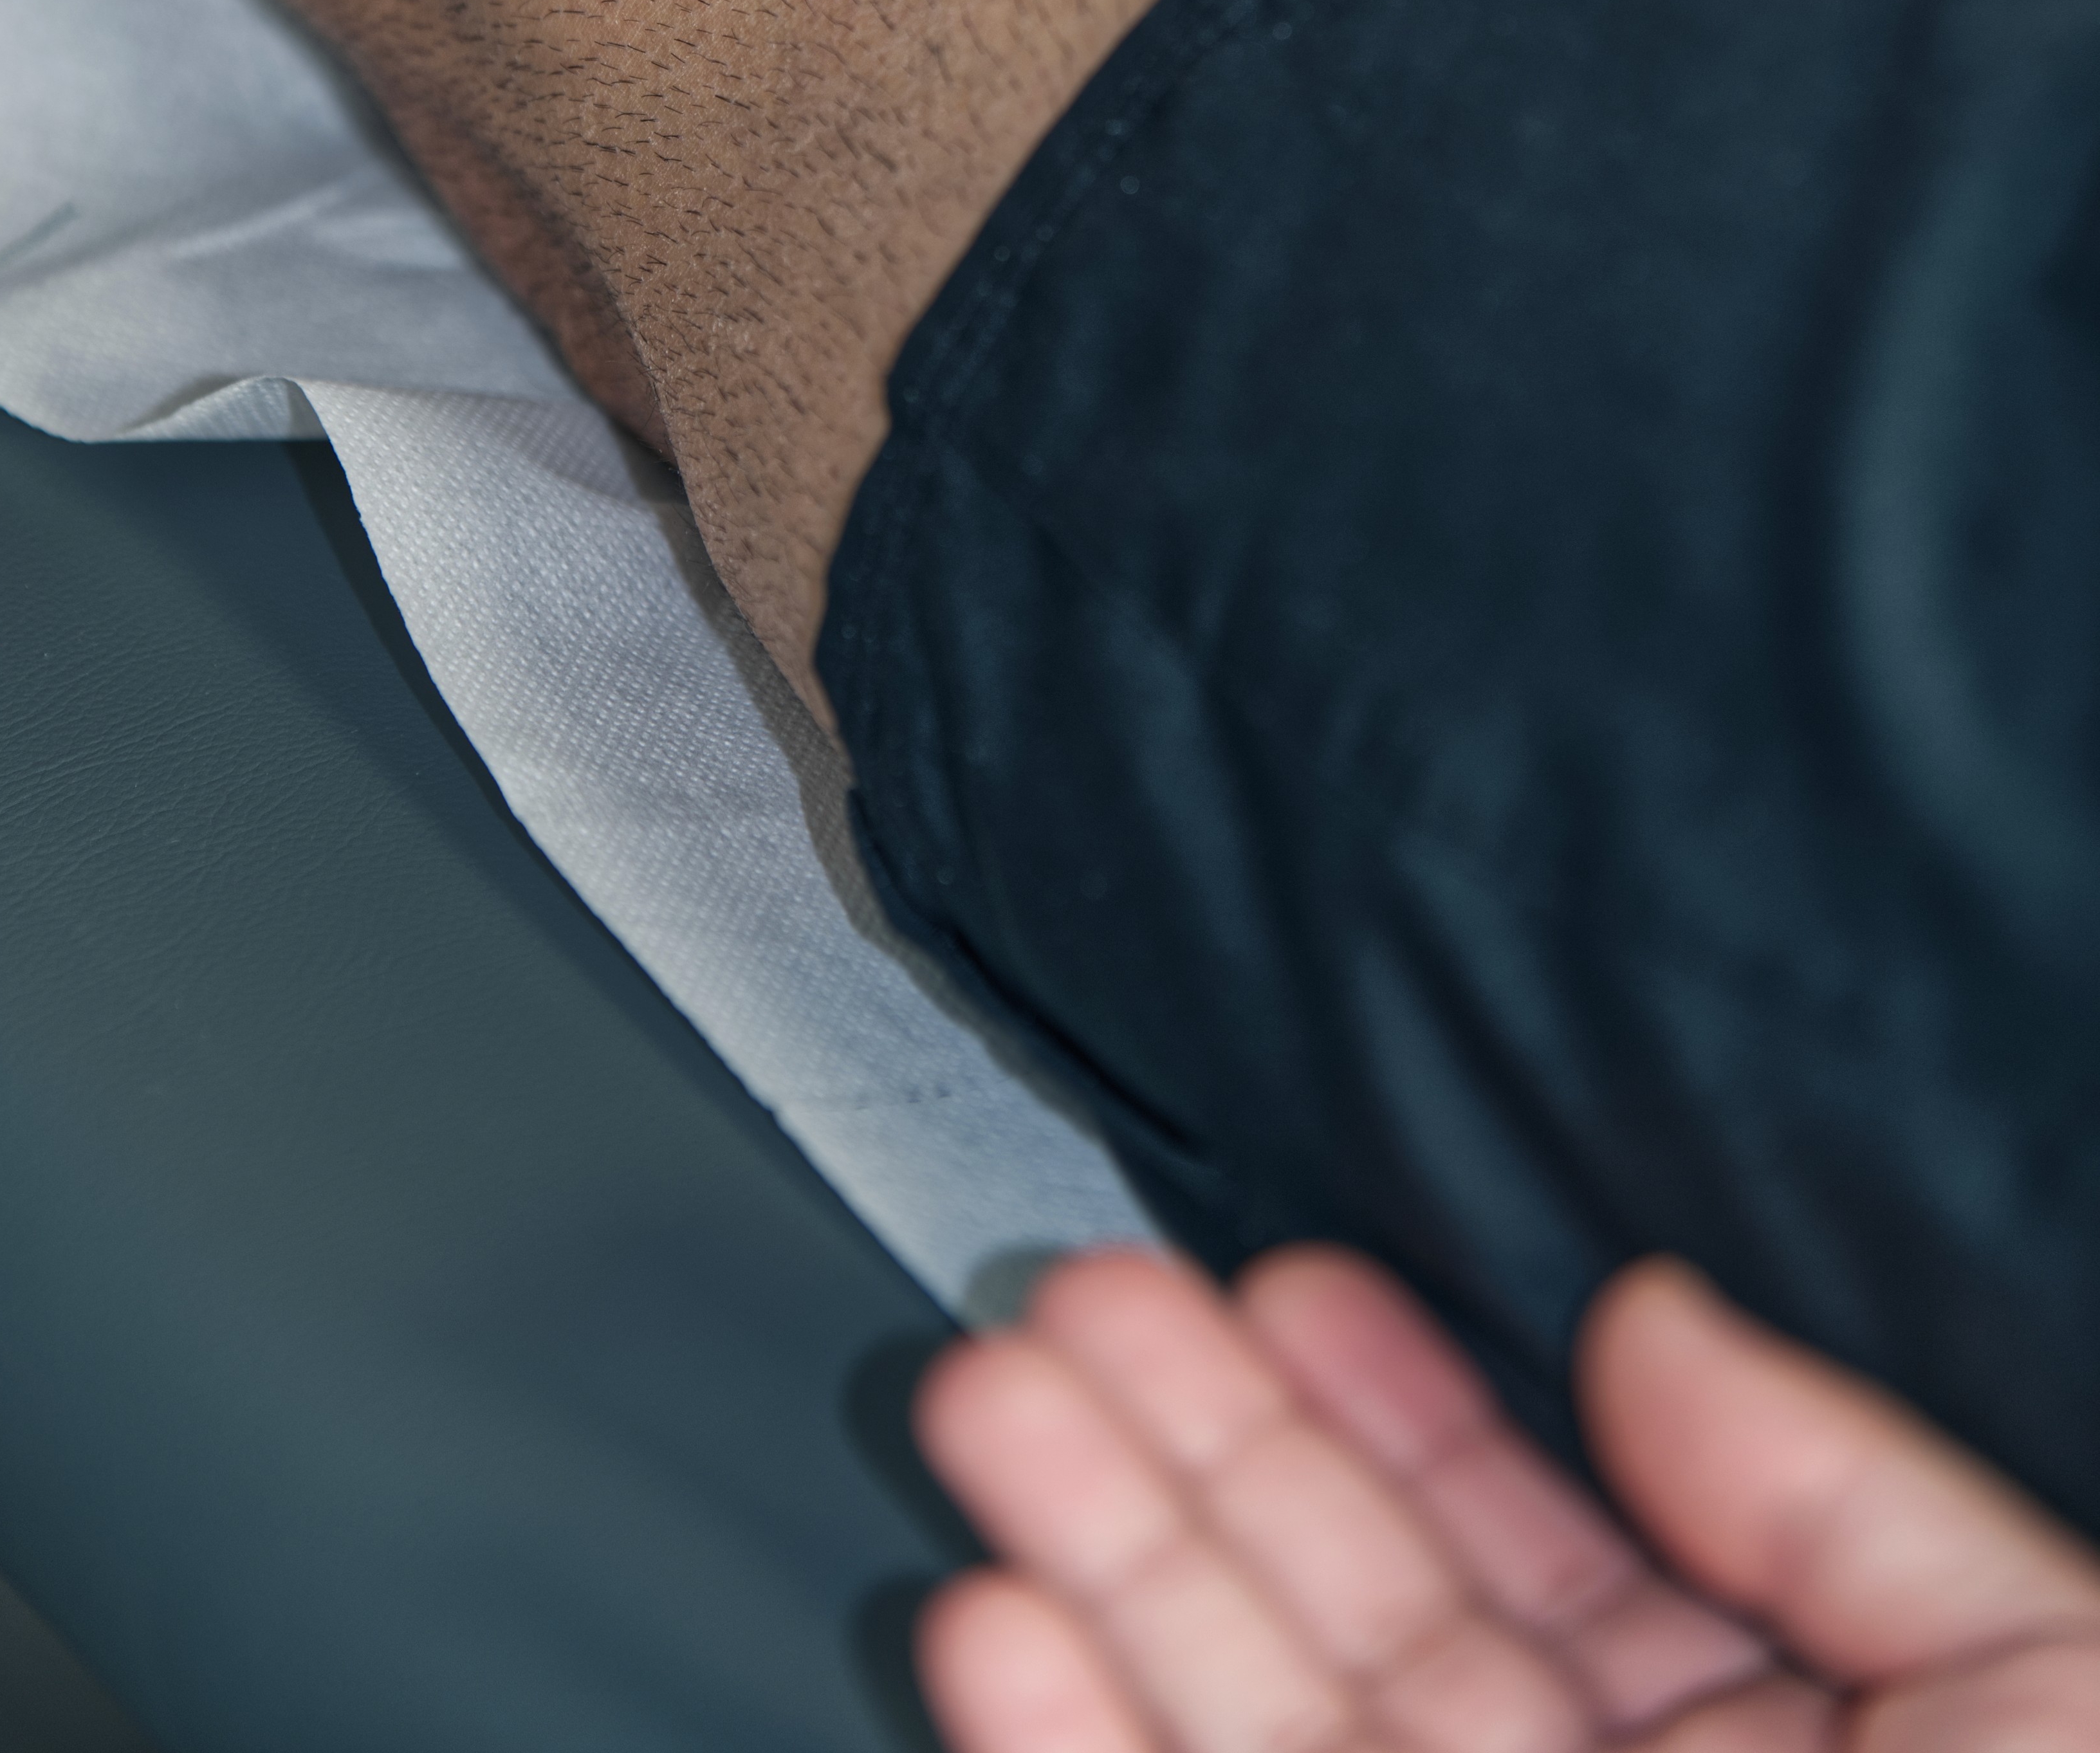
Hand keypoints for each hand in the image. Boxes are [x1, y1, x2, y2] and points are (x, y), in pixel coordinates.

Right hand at [913, 1242, 2099, 1752]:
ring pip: (1237, 1728)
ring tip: (995, 1394)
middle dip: (1199, 1451)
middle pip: (1348, 1626)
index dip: (1396, 1413)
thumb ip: (1849, 1499)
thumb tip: (1651, 1321)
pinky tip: (1000, 1636)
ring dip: (1101, 1569)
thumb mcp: (2054, 1697)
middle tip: (1071, 1297)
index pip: (1533, 1567)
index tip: (1281, 1280)